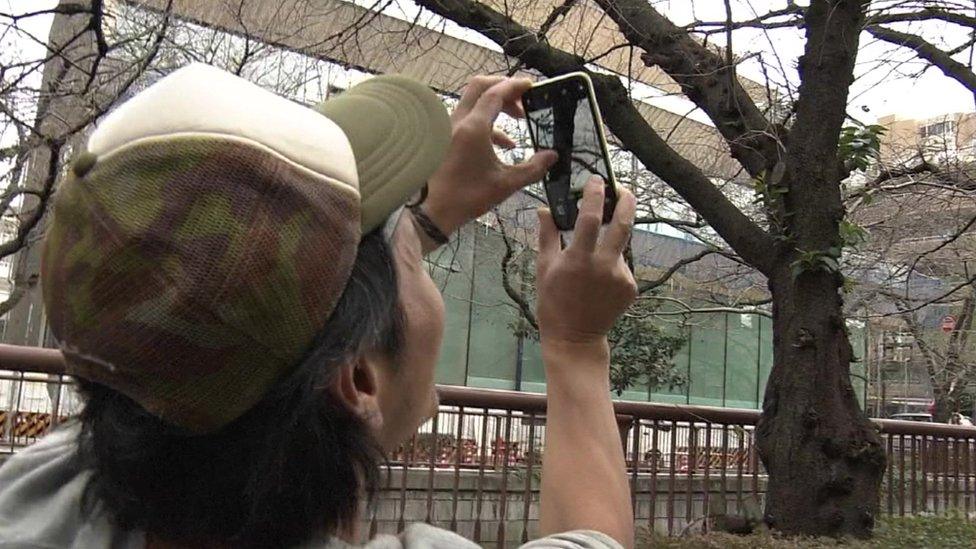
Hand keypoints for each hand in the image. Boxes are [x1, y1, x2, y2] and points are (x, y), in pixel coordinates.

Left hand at [421, 76, 557, 234]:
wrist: (431, 212)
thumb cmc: (466, 198)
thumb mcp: (505, 184)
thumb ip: (533, 168)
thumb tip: (552, 156)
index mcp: (473, 128)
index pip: (496, 93)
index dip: (515, 86)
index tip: (531, 86)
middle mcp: (457, 121)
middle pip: (479, 88)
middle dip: (503, 89)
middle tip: (522, 99)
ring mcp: (447, 128)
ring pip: (473, 104)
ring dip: (497, 109)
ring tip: (518, 122)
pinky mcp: (443, 137)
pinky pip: (467, 120)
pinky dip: (486, 123)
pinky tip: (501, 144)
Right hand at [535, 177, 637, 348]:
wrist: (575, 338)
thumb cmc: (553, 302)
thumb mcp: (544, 268)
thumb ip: (547, 236)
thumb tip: (544, 209)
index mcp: (579, 259)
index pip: (592, 218)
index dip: (595, 195)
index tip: (596, 180)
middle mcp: (604, 266)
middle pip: (624, 224)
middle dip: (627, 201)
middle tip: (623, 189)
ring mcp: (621, 277)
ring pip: (619, 247)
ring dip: (610, 242)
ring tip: (592, 259)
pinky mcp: (631, 287)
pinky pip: (622, 265)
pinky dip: (611, 264)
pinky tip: (598, 280)